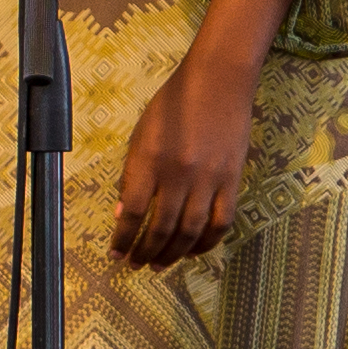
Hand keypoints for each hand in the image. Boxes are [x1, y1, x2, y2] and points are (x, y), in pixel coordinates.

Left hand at [114, 39, 263, 268]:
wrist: (218, 82)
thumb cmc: (172, 104)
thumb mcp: (141, 134)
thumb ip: (132, 174)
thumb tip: (123, 213)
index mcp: (149, 160)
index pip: (132, 212)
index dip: (122, 238)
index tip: (115, 253)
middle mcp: (178, 174)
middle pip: (160, 228)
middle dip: (144, 252)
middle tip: (135, 265)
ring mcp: (208, 179)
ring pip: (190, 231)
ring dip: (172, 255)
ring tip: (159, 265)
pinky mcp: (232, 181)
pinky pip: (221, 222)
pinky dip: (206, 243)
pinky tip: (192, 252)